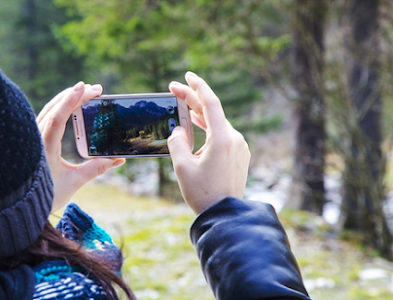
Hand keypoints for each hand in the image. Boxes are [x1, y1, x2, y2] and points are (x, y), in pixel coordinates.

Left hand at [37, 82, 124, 212]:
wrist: (21, 207)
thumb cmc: (47, 196)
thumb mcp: (74, 182)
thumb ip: (96, 168)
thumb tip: (118, 159)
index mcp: (44, 147)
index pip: (58, 117)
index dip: (71, 100)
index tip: (85, 87)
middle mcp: (36, 139)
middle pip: (54, 108)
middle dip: (75, 95)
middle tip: (96, 89)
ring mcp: (33, 138)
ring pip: (49, 110)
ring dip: (66, 99)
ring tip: (85, 92)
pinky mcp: (34, 141)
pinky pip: (46, 118)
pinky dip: (59, 108)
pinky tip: (69, 106)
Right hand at [167, 72, 250, 214]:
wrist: (225, 215)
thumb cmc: (203, 193)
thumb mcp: (182, 167)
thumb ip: (177, 142)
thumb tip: (179, 130)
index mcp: (222, 138)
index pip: (210, 103)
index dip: (198, 86)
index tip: (187, 76)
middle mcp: (235, 139)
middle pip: (212, 112)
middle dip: (193, 99)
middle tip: (174, 89)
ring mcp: (239, 147)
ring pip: (217, 124)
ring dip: (200, 115)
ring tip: (183, 106)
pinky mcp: (239, 155)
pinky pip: (222, 135)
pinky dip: (208, 129)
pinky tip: (197, 128)